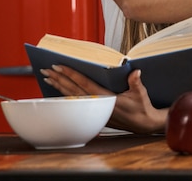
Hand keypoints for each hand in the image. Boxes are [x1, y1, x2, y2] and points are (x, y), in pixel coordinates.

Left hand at [41, 66, 166, 133]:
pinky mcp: (96, 113)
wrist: (144, 125)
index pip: (85, 84)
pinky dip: (67, 95)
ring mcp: (95, 111)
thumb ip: (136, 82)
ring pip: (73, 97)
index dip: (71, 75)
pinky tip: (60, 90)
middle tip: (47, 70)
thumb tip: (135, 71)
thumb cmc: (142, 109)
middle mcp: (98, 105)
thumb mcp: (141, 94)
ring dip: (60, 87)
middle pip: (74, 90)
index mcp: (107, 99)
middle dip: (60, 79)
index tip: (59, 67)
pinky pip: (77, 103)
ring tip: (49, 78)